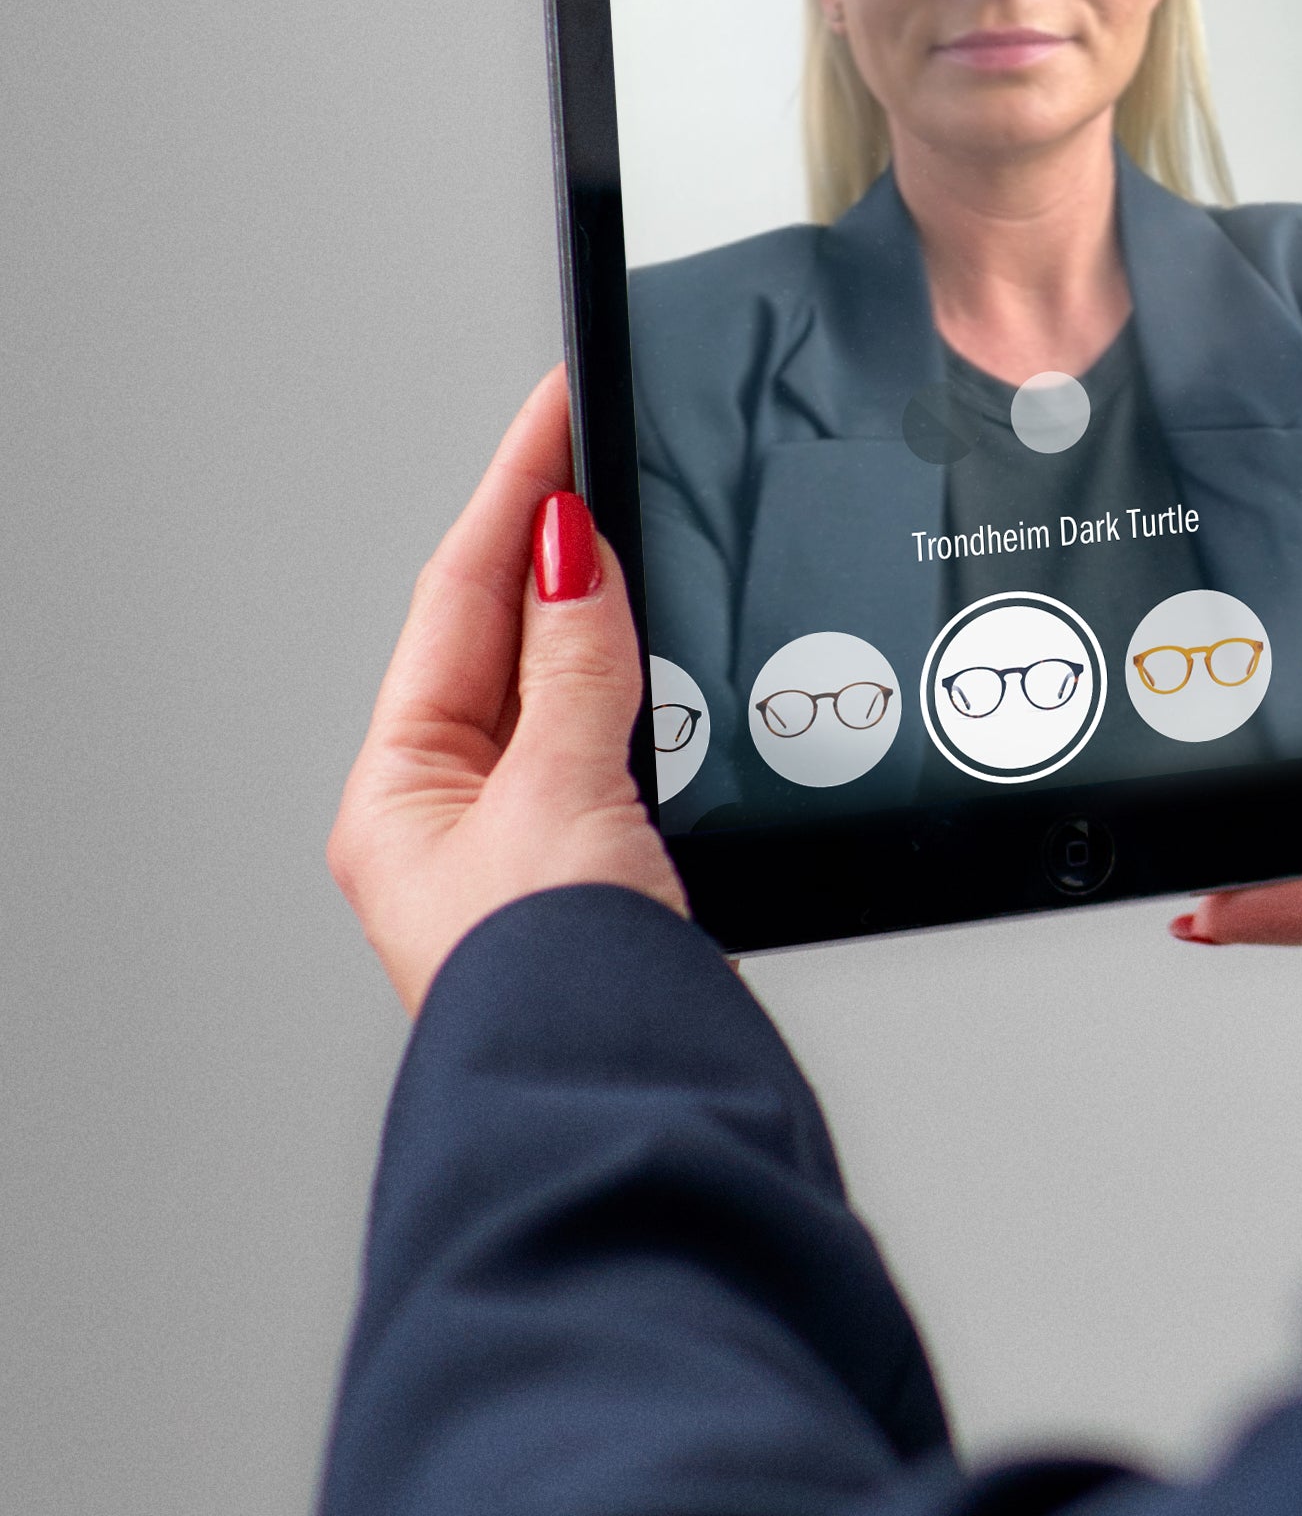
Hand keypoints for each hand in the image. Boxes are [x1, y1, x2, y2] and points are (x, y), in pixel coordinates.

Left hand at [329, 372, 689, 1013]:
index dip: (518, 494)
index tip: (560, 405)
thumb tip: (572, 551)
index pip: (462, 601)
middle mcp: (455, 820)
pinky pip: (622, 746)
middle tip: (613, 441)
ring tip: (657, 529)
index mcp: (401, 796)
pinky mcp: (608, 876)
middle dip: (566, 546)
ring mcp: (532, 848)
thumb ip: (577, 668)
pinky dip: (654, 692)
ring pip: (573, 691)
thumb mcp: (562, 797)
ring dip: (617, 618)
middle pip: (511, 639)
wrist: (630, 1110)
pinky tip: (686, 655)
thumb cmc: (561, 992)